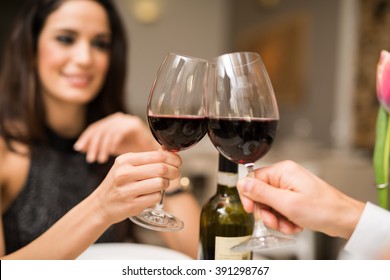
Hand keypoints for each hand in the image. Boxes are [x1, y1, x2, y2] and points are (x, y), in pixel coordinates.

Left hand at [74, 112, 158, 162]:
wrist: (155, 156)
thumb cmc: (135, 153)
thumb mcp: (113, 149)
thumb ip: (99, 146)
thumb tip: (79, 147)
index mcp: (112, 122)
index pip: (95, 128)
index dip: (86, 137)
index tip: (78, 149)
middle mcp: (119, 118)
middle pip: (100, 129)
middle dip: (92, 144)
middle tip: (90, 159)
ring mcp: (127, 120)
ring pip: (108, 132)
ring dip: (101, 147)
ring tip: (99, 160)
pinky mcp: (134, 125)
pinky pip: (119, 133)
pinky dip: (112, 144)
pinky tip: (110, 154)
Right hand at [91, 150, 181, 224]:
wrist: (101, 204)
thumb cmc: (118, 183)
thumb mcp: (127, 165)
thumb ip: (147, 158)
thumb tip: (169, 151)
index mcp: (125, 160)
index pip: (157, 155)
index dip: (173, 158)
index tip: (177, 162)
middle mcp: (125, 174)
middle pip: (161, 169)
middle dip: (174, 171)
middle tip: (175, 173)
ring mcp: (127, 190)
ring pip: (161, 183)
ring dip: (166, 184)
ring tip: (162, 184)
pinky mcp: (132, 205)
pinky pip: (156, 197)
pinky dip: (159, 196)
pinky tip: (152, 194)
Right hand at [237, 160, 364, 238]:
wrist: (344, 219)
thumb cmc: (323, 209)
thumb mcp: (286, 203)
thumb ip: (261, 193)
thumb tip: (242, 183)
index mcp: (282, 171)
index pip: (253, 179)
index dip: (250, 197)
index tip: (252, 210)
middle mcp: (285, 176)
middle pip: (261, 194)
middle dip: (267, 212)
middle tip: (275, 221)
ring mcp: (290, 186)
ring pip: (270, 204)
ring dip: (276, 218)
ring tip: (288, 225)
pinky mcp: (295, 196)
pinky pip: (280, 208)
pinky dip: (284, 219)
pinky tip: (294, 225)